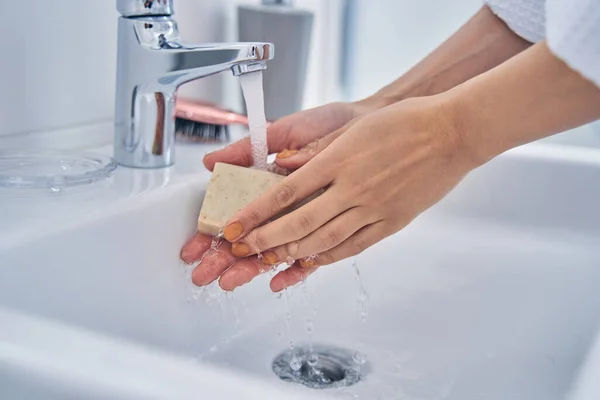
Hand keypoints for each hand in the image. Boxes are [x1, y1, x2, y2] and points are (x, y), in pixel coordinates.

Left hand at [217, 96, 477, 290]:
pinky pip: (355, 245)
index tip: (236, 225)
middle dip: (266, 239)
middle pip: (300, 223)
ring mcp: (374, 209)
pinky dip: (329, 256)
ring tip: (268, 260)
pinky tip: (312, 261)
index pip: (286, 192)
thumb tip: (284, 165)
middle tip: (242, 249)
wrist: (451, 133)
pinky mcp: (392, 222)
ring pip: (325, 240)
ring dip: (292, 252)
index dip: (257, 212)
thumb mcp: (353, 129)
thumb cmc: (404, 123)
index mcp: (339, 160)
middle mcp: (353, 188)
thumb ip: (317, 151)